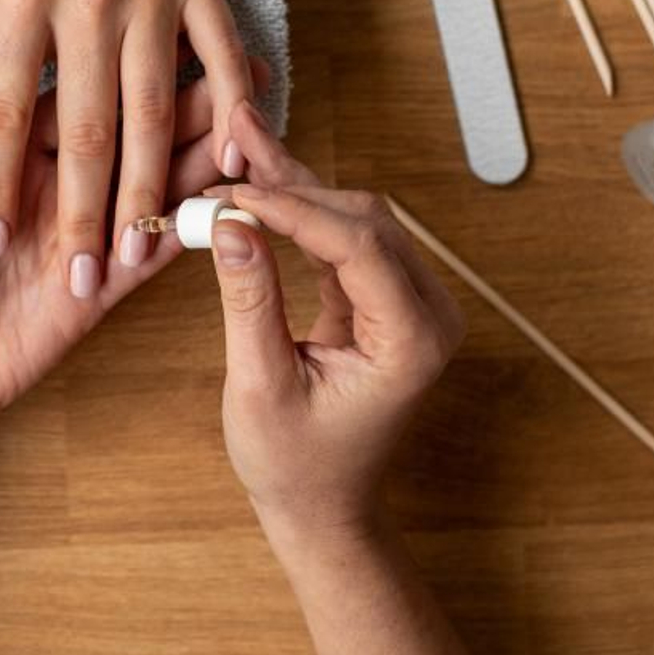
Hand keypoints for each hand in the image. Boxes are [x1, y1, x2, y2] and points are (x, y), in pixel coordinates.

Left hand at [0, 0, 253, 297]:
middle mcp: (89, 7)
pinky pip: (221, 60)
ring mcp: (153, 1)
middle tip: (71, 279)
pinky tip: (245, 162)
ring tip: (141, 251)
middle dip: (76, 212)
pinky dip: (237, 110)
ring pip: (151, 113)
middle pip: (82, 130)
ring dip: (147, 188)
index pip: (4, 109)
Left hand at [0, 61, 269, 445]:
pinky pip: (154, 255)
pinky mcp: (101, 290)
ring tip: (257, 133)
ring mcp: (83, 234)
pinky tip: (237, 204)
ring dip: (204, 162)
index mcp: (9, 154)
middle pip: (130, 136)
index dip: (119, 69)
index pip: (74, 101)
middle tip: (243, 77)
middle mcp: (55, 185)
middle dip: (186, 108)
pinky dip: (192, 231)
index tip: (162, 33)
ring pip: (156, 188)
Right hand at [210, 102, 465, 539]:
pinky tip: (254, 185)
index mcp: (412, 341)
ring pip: (353, 216)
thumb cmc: (297, 465)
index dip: (294, 209)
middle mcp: (425, 313)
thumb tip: (230, 226)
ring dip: (293, 186)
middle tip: (227, 156)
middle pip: (363, 217)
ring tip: (236, 148)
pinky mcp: (381, 297)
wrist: (322, 506)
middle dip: (292, 184)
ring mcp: (408, 302)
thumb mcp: (261, 386)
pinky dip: (296, 212)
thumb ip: (249, 302)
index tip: (234, 192)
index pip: (360, 246)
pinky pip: (341, 237)